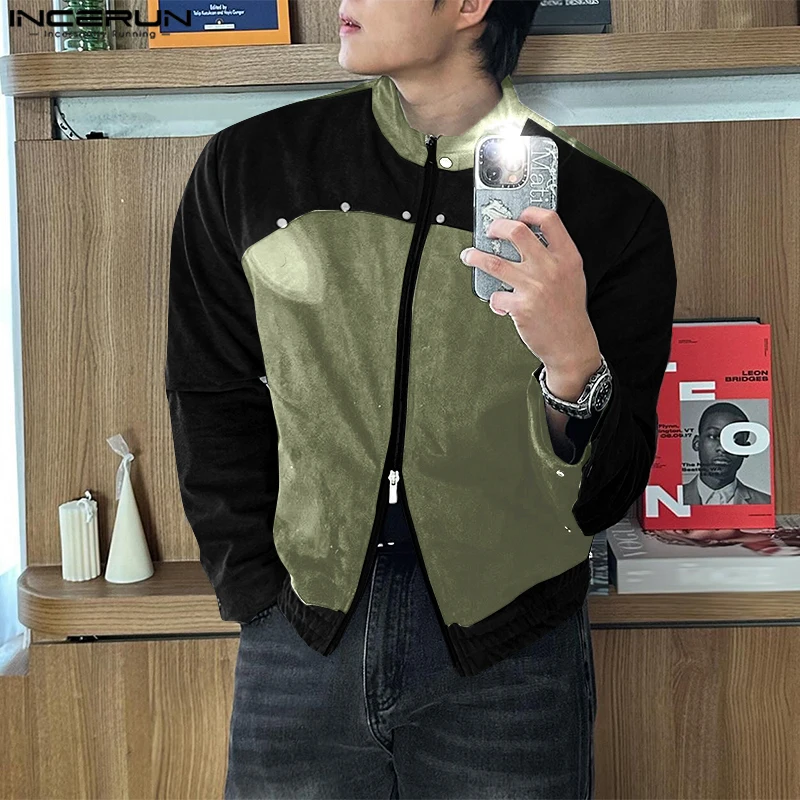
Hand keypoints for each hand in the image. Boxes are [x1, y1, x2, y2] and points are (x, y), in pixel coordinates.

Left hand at [460, 206, 599, 375]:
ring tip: (469, 256)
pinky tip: (498, 302)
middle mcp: (550, 268)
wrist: (571, 345)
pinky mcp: (520, 307)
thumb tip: (529, 241)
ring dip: (475, 257)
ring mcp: (534, 287)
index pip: (549, 220)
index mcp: (567, 258)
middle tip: (490, 231)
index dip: (530, 212)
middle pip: (517, 232)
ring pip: (493, 262)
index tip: (519, 215)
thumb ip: (555, 257)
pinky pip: (496, 296)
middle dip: (497, 227)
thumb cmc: (569, 312)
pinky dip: (494, 299)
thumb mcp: (572, 277)